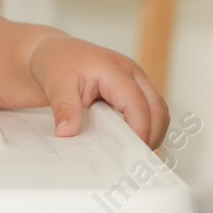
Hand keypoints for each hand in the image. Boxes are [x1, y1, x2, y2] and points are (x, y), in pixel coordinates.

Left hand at [26, 33, 169, 147]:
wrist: (53, 52)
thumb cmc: (56, 62)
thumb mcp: (55, 83)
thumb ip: (64, 108)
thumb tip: (67, 133)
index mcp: (114, 68)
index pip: (137, 103)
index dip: (139, 129)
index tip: (131, 153)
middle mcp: (131, 72)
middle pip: (157, 108)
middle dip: (151, 135)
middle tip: (135, 160)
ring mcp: (136, 80)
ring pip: (159, 110)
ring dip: (153, 132)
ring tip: (134, 154)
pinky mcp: (134, 89)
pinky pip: (151, 110)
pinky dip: (148, 127)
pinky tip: (133, 142)